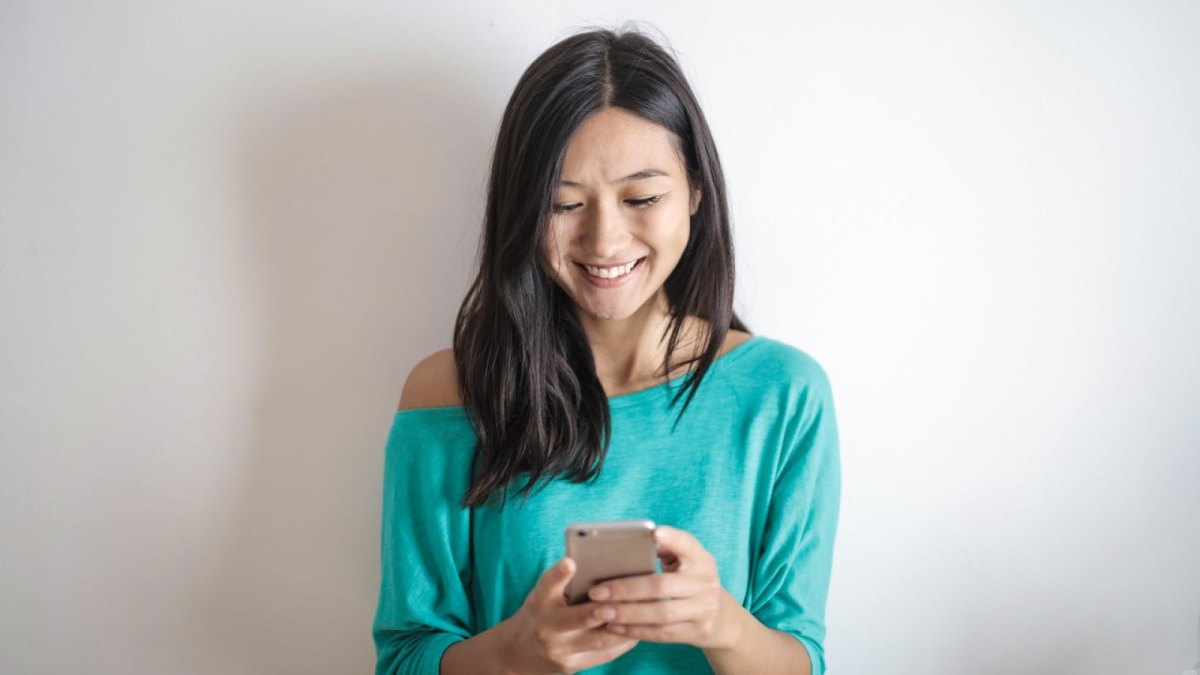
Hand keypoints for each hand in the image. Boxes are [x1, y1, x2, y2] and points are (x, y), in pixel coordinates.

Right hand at [497, 557, 638, 673]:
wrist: (518, 653)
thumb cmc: (541, 613)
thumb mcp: (544, 595)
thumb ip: (566, 583)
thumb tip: (605, 564)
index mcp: (539, 601)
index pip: (547, 585)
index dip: (559, 574)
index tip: (570, 562)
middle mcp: (546, 627)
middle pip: (580, 617)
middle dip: (605, 609)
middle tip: (629, 598)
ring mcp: (559, 650)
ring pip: (600, 639)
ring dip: (624, 627)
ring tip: (644, 613)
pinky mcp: (571, 666)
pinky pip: (604, 654)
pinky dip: (623, 642)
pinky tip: (637, 630)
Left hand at [587, 525, 742, 649]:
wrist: (720, 616)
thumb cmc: (689, 580)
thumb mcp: (684, 562)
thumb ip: (662, 551)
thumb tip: (626, 545)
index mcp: (701, 558)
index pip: (687, 544)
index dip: (672, 538)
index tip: (654, 533)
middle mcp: (706, 582)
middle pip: (662, 585)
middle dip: (626, 589)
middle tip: (597, 591)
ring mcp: (705, 609)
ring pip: (660, 613)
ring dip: (627, 614)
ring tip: (600, 611)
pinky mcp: (699, 631)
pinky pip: (662, 633)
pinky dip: (636, 631)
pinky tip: (615, 626)